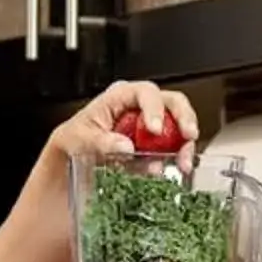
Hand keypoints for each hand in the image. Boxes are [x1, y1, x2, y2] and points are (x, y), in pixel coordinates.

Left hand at [49, 81, 200, 171]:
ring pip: (179, 125)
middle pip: (172, 102)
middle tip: (188, 136)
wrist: (73, 156)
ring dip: (186, 144)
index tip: (155, 130)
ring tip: (184, 163)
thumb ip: (100, 142)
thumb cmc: (75, 138)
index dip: (154, 108)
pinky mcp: (157, 145)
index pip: (145, 93)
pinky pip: (174, 148)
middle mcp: (141, 106)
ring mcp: (152, 124)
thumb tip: (126, 146)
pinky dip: (178, 158)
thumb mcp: (78, 138)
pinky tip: (176, 169)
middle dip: (184, 118)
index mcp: (121, 96)